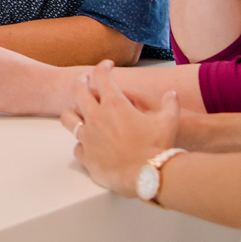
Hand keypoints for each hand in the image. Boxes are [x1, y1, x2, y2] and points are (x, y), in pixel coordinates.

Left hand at [62, 61, 178, 196]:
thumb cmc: (157, 148)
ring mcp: (88, 136)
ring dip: (72, 112)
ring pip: (68, 117)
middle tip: (84, 79)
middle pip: (78, 90)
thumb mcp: (168, 121)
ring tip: (76, 111)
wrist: (147, 175)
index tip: (107, 65)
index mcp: (114, 104)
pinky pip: (76, 146)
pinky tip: (87, 145)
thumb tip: (172, 94)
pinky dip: (82, 144)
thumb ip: (170, 104)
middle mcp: (96, 117)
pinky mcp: (85, 155)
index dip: (104, 66)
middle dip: (81, 81)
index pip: (102, 75)